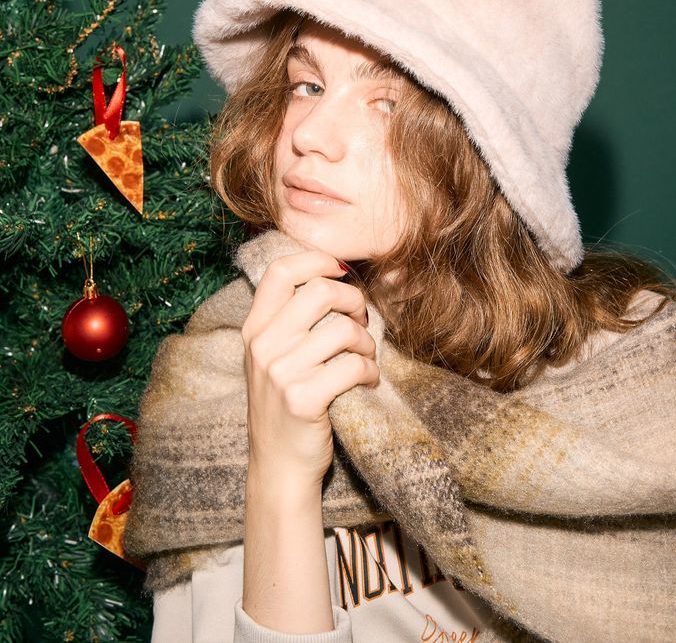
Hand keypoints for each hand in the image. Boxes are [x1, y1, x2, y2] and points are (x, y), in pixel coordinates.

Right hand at [241, 250, 378, 489]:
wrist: (278, 466)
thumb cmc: (285, 405)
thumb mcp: (273, 357)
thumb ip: (291, 319)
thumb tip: (334, 276)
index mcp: (255, 328)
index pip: (281, 271)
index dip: (317, 260)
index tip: (341, 271)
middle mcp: (263, 345)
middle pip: (321, 291)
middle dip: (354, 302)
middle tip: (362, 322)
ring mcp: (281, 373)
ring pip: (344, 329)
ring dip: (366, 343)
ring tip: (365, 358)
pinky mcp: (303, 399)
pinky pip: (354, 366)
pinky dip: (370, 372)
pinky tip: (367, 382)